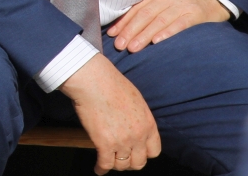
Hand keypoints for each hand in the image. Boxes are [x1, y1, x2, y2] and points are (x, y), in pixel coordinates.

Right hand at [60, 54, 160, 171]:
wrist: (93, 81)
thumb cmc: (111, 84)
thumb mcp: (135, 100)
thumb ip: (139, 117)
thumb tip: (134, 126)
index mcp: (148, 124)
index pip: (154, 151)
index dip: (144, 154)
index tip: (136, 152)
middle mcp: (138, 136)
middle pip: (139, 162)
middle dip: (130, 161)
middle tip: (121, 157)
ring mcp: (122, 141)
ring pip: (122, 165)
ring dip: (115, 164)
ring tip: (108, 160)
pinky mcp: (104, 144)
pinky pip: (105, 164)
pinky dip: (101, 168)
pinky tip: (98, 168)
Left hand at [106, 0, 229, 53]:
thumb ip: (148, 4)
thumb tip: (125, 21)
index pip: (136, 8)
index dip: (123, 22)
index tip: (112, 34)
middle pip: (145, 15)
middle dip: (130, 31)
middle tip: (119, 45)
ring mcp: (182, 4)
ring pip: (159, 21)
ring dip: (144, 36)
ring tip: (133, 48)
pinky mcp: (195, 14)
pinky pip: (179, 24)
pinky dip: (167, 33)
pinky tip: (157, 42)